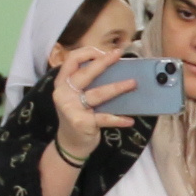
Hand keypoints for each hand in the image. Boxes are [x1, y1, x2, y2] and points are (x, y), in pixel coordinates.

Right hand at [50, 43, 136, 159]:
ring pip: (98, 94)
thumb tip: (116, 67)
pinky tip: (129, 120)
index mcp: (62, 83)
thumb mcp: (75, 95)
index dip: (88, 52)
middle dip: (104, 62)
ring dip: (117, 87)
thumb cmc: (78, 114)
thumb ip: (87, 82)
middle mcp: (63, 93)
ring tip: (133, 84)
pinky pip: (104, 118)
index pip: (72, 59)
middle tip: (119, 55)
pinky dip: (118, 119)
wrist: (70, 143)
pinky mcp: (82, 123)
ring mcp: (71, 108)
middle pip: (85, 74)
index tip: (104, 52)